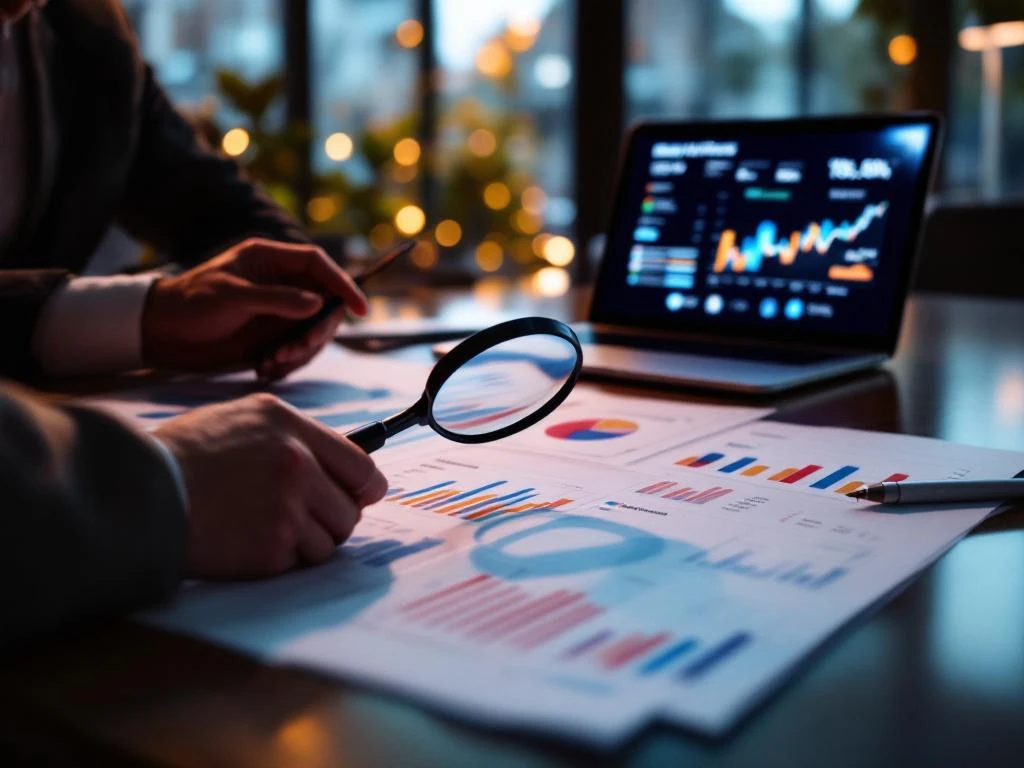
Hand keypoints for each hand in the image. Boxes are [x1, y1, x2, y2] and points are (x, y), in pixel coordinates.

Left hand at [142, 238, 367, 379]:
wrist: (160, 334)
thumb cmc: (190, 304)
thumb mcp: (231, 297)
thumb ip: (276, 299)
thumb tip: (317, 303)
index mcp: (269, 260)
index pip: (318, 266)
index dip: (343, 284)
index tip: (359, 308)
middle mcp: (279, 284)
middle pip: (323, 303)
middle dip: (317, 331)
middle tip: (294, 351)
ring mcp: (277, 312)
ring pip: (312, 331)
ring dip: (300, 352)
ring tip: (270, 364)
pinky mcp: (271, 337)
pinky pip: (296, 351)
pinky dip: (288, 364)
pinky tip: (263, 369)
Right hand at [154, 394, 387, 578]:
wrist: (137, 494)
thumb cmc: (184, 456)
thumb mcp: (243, 419)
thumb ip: (295, 436)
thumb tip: (343, 461)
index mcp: (290, 427)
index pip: (361, 464)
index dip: (364, 487)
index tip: (361, 497)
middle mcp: (297, 464)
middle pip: (349, 510)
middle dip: (330, 519)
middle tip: (298, 518)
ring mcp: (286, 508)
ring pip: (328, 542)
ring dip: (304, 542)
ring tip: (262, 527)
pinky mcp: (271, 548)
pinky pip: (298, 563)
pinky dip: (278, 559)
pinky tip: (245, 541)